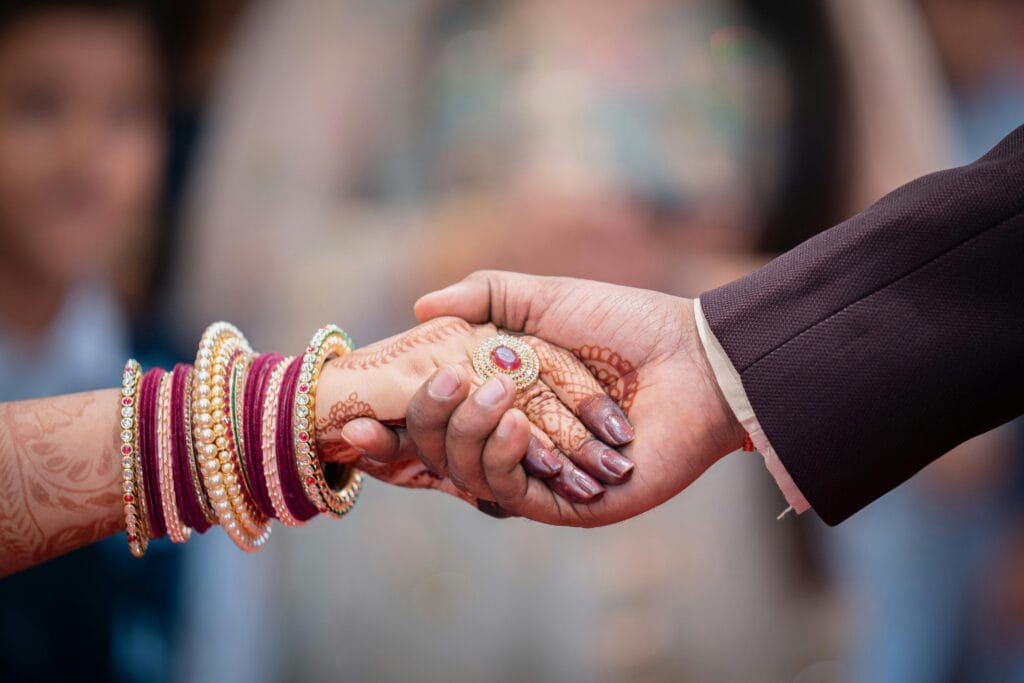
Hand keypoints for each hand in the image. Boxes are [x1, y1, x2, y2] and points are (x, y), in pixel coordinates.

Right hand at [314, 316, 634, 513]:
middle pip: (436, 452)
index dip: (386, 426)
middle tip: (446, 378)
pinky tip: (517, 425)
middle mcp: (510, 441)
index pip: (428, 422)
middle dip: (425, 420)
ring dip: (469, 432)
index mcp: (497, 398)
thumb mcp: (545, 298)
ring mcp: (536, 475)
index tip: (352, 418)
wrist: (692, 359)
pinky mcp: (566, 502)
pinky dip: (504, 459)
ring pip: (465, 474)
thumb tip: (419, 309)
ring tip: (498, 391)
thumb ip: (485, 297)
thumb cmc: (624, 324)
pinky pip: (510, 494)